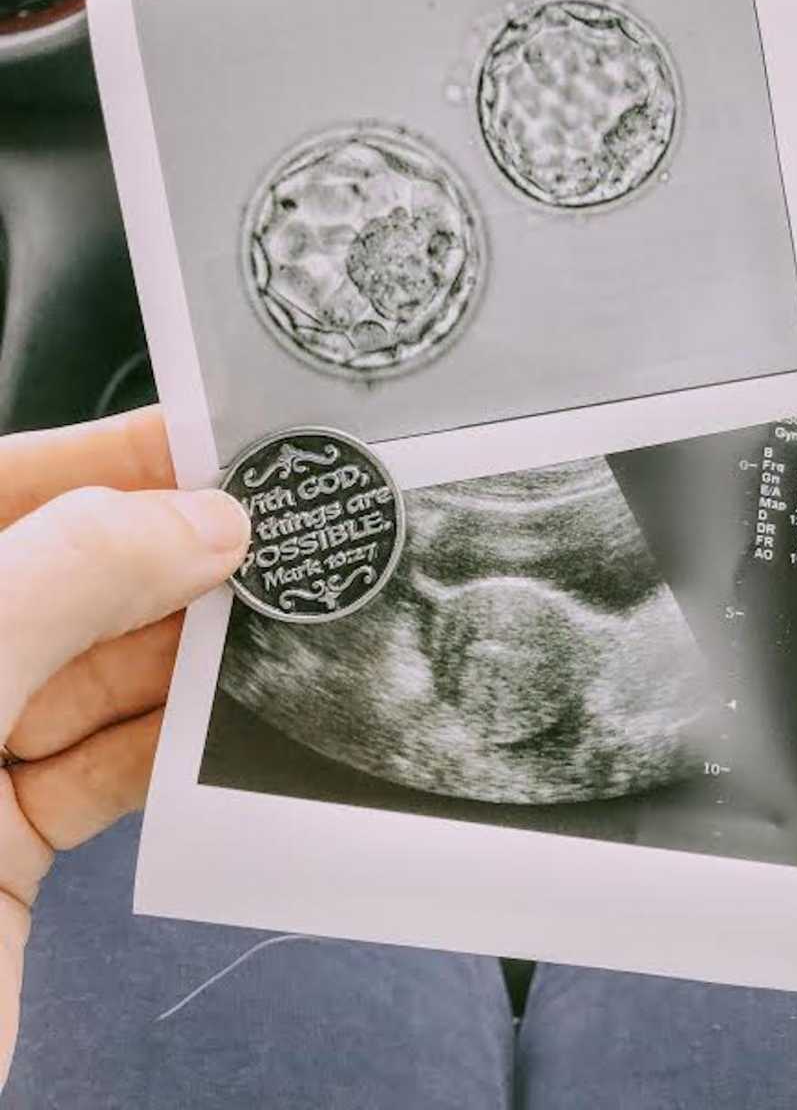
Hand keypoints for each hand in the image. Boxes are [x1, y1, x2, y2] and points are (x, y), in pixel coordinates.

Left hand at [0, 406, 248, 1087]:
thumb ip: (70, 575)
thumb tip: (198, 521)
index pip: (14, 485)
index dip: (121, 455)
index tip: (225, 439)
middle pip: (71, 576)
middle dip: (178, 555)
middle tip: (283, 531)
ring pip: (103, 672)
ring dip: (193, 651)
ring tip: (282, 614)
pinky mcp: (6, 844)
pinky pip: (112, 766)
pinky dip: (177, 743)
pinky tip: (234, 718)